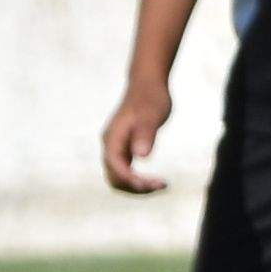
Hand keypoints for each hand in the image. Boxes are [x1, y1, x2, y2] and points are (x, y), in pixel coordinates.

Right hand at [100, 78, 171, 195]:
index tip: (152, 184)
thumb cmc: (150, 98)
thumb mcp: (151, 116)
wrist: (147, 84)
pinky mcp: (123, 149)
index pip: (115, 167)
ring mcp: (115, 148)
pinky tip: (156, 181)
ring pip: (118, 178)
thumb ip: (145, 135)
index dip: (131, 180)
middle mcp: (109, 145)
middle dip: (135, 187)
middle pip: (114, 178)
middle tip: (161, 185)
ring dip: (137, 187)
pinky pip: (125, 172)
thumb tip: (141, 156)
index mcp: (112, 138)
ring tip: (160, 185)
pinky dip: (138, 181)